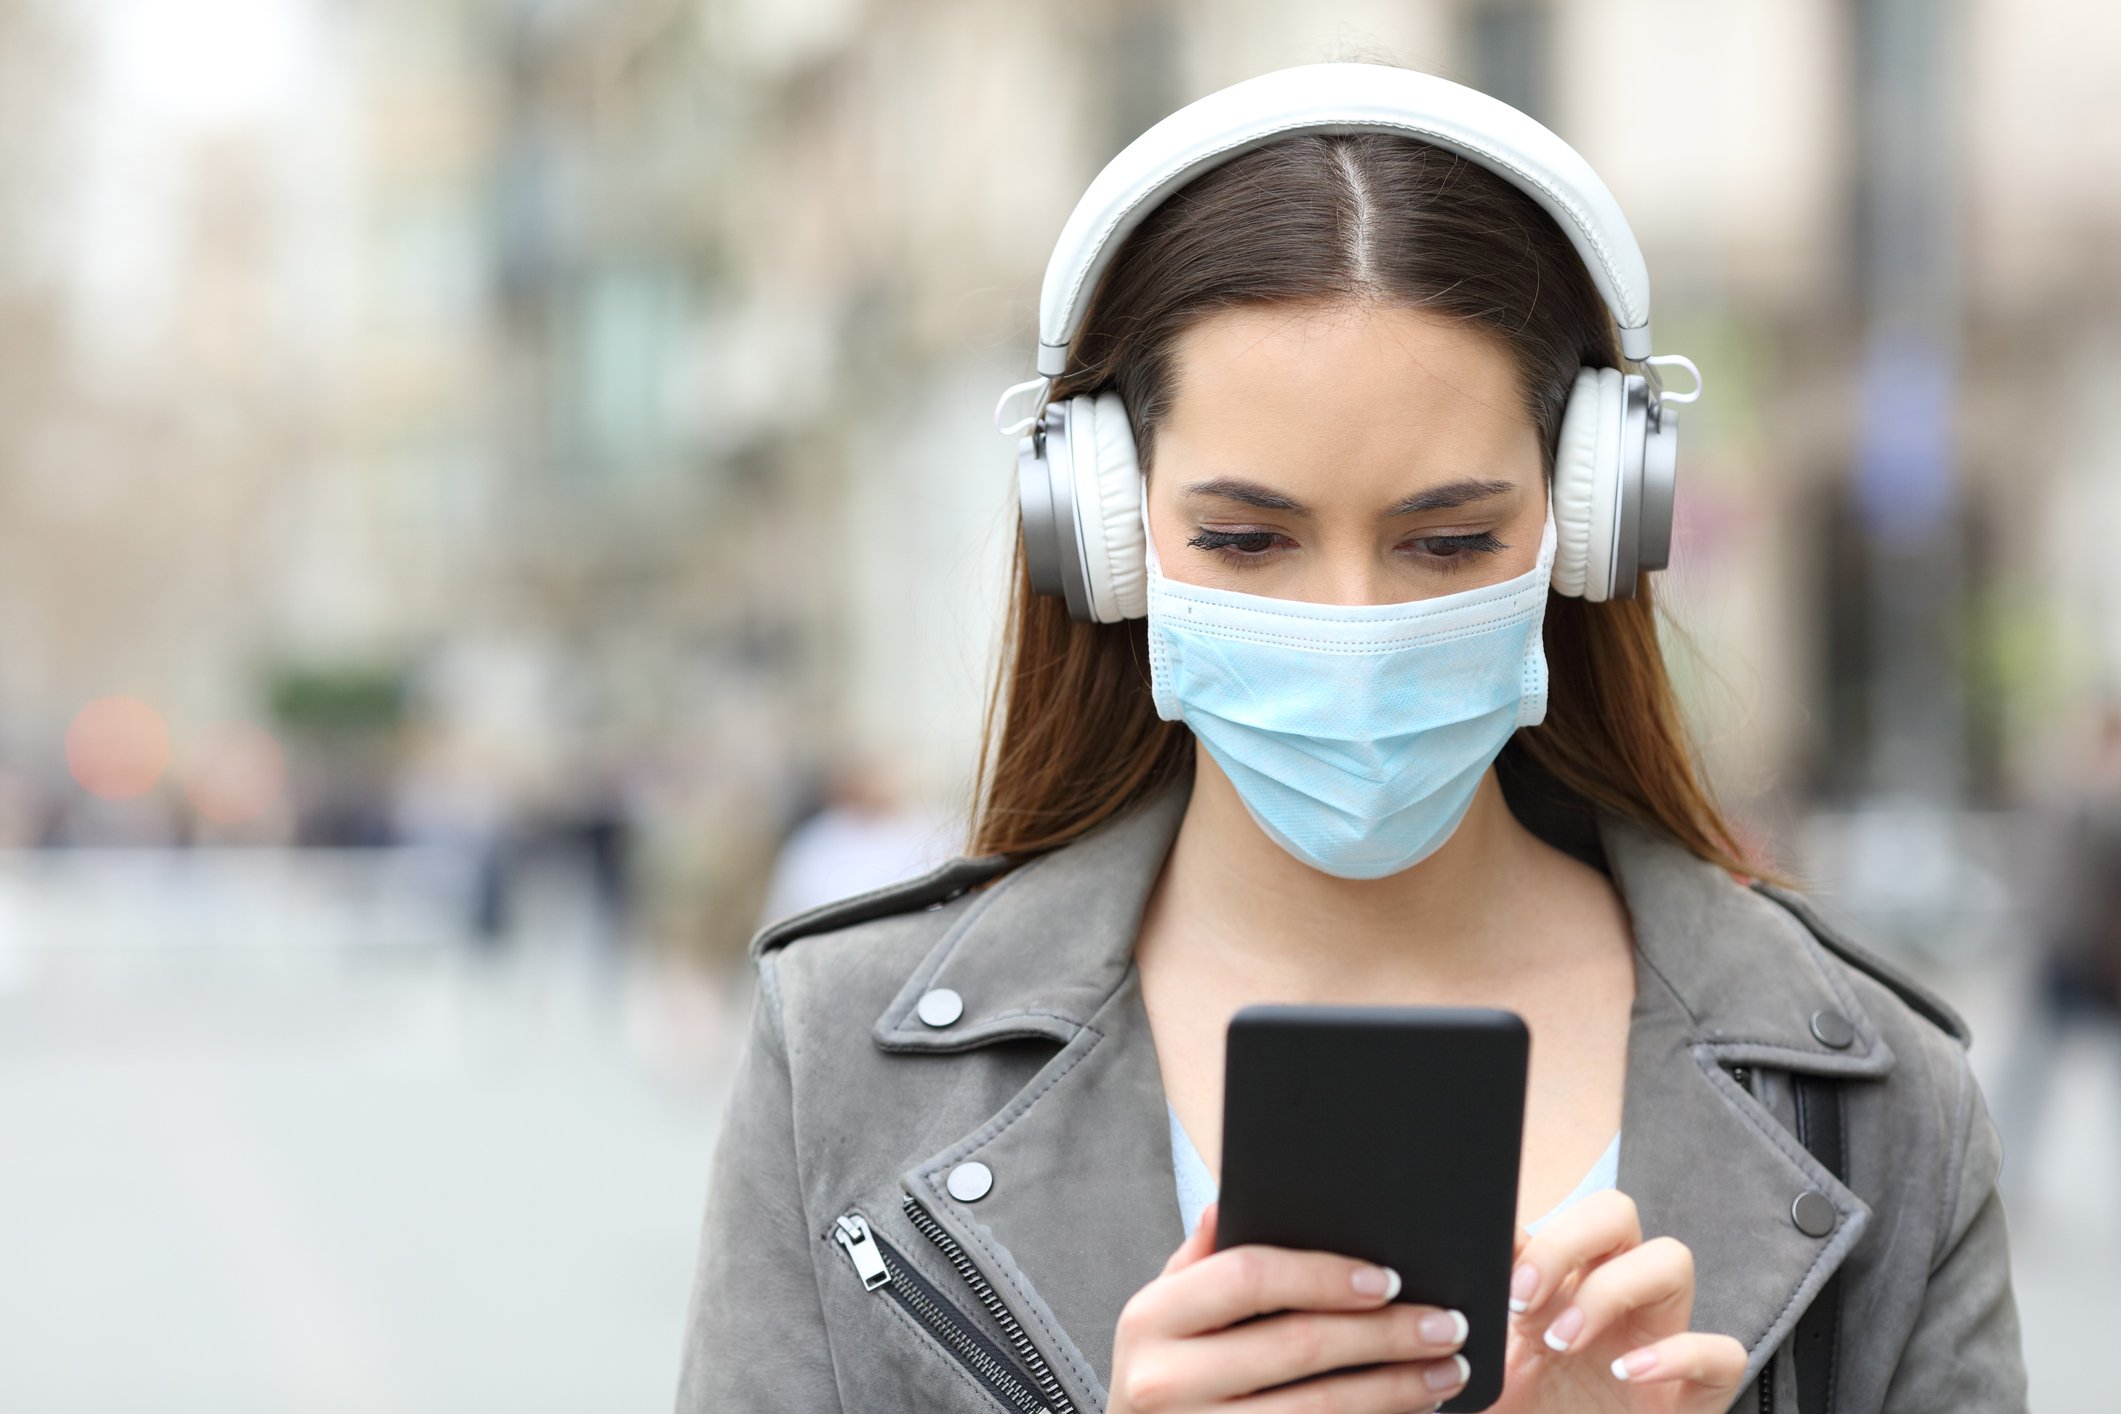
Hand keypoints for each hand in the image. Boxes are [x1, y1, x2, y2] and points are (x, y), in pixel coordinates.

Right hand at [1110, 1201, 1472, 1412]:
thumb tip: (1230, 1202)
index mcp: (1150, 1318)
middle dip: (1384, 1334)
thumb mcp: (1167, 1313)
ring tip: (1447, 1371)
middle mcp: (1164, 1381)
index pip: (1248, 1278)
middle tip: (1448, 1324)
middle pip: (1296, 1345)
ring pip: (1318, 1410)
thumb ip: (1202, 1260)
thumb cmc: (1166, 1370)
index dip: (1323, 1275)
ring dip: (1396, 1390)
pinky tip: (1410, 1412)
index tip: (1389, 1278)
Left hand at [1487, 1190, 1746, 1413]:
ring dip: (1612, 1289)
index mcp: (1560, 1287)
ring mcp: (1659, 1340)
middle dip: (1567, 1242)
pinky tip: (1627, 1373)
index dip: (1525, 1235)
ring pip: (1670, 1260)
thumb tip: (1449, 1284)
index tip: (1491, 1277)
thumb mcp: (1485, 1380)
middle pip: (1614, 1215)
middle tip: (1522, 1299)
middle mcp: (1612, 1302)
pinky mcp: (1699, 1392)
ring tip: (1562, 1340)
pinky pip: (1719, 1350)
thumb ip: (1472, 1331)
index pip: (1553, 1219)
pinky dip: (1677, 1354)